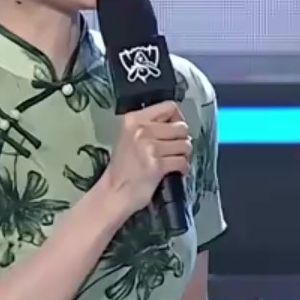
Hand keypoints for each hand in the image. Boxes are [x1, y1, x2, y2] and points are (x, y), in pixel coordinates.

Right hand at [100, 101, 189, 218]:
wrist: (114, 192)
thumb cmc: (124, 167)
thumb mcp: (131, 137)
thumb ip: (151, 126)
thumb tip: (179, 123)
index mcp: (134, 119)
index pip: (169, 107)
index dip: (178, 119)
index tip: (175, 131)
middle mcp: (141, 130)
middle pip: (181, 126)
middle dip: (183, 140)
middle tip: (175, 150)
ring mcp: (149, 147)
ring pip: (185, 144)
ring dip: (184, 155)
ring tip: (175, 161)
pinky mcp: (157, 165)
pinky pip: (183, 162)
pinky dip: (183, 168)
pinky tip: (176, 171)